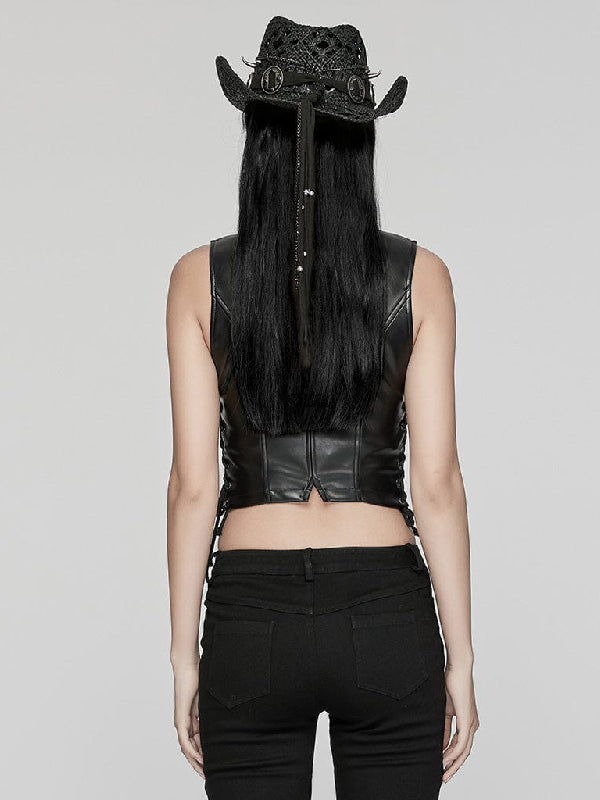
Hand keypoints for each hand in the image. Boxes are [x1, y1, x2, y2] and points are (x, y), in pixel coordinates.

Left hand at [173, 659, 204, 777]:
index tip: (211, 765)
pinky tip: (199, 758)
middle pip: (190, 749)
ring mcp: (181, 722)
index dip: (204, 754)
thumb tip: (223, 718)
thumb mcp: (207, 700)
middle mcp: (184, 723)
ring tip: (204, 772)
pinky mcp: (180, 719)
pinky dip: (192, 751)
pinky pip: (185, 740)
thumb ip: (211, 712)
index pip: (197, 742)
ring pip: (187, 748)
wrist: (187, 667)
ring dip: (195, 761)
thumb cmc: (197, 679)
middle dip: (199, 763)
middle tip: (207, 776)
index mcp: (191, 719)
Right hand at [442, 662, 479, 782]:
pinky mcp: (467, 719)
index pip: (460, 745)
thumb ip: (444, 726)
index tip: (442, 767)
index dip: (452, 758)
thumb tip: (440, 742)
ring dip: (453, 763)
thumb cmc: (451, 683)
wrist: (458, 668)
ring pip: (464, 751)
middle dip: (454, 766)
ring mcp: (471, 723)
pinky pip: (461, 742)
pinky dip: (453, 752)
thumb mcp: (445, 709)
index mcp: (467, 721)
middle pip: (464, 752)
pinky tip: (445, 759)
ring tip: (443, 772)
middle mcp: (472, 725)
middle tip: (444, 777)